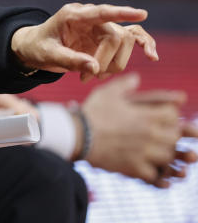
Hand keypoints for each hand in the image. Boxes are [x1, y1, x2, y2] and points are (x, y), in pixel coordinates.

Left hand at [10, 3, 156, 79]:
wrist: (35, 47)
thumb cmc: (39, 48)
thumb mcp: (48, 55)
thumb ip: (69, 60)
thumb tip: (95, 68)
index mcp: (73, 16)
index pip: (101, 12)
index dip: (121, 13)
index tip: (141, 14)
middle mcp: (90, 18)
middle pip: (115, 35)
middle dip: (108, 60)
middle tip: (90, 76)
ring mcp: (100, 27)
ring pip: (125, 41)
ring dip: (115, 63)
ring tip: (94, 75)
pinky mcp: (106, 38)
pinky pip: (131, 38)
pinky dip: (143, 45)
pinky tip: (152, 56)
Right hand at [82, 73, 197, 186]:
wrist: (78, 135)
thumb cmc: (93, 112)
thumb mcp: (108, 92)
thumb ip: (125, 84)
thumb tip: (136, 78)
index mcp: (146, 116)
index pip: (173, 115)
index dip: (169, 114)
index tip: (160, 115)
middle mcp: (150, 135)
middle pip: (174, 136)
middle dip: (169, 134)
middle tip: (157, 133)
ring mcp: (144, 153)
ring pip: (167, 156)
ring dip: (162, 152)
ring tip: (151, 149)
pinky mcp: (135, 168)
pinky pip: (153, 173)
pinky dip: (150, 170)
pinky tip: (141, 164)